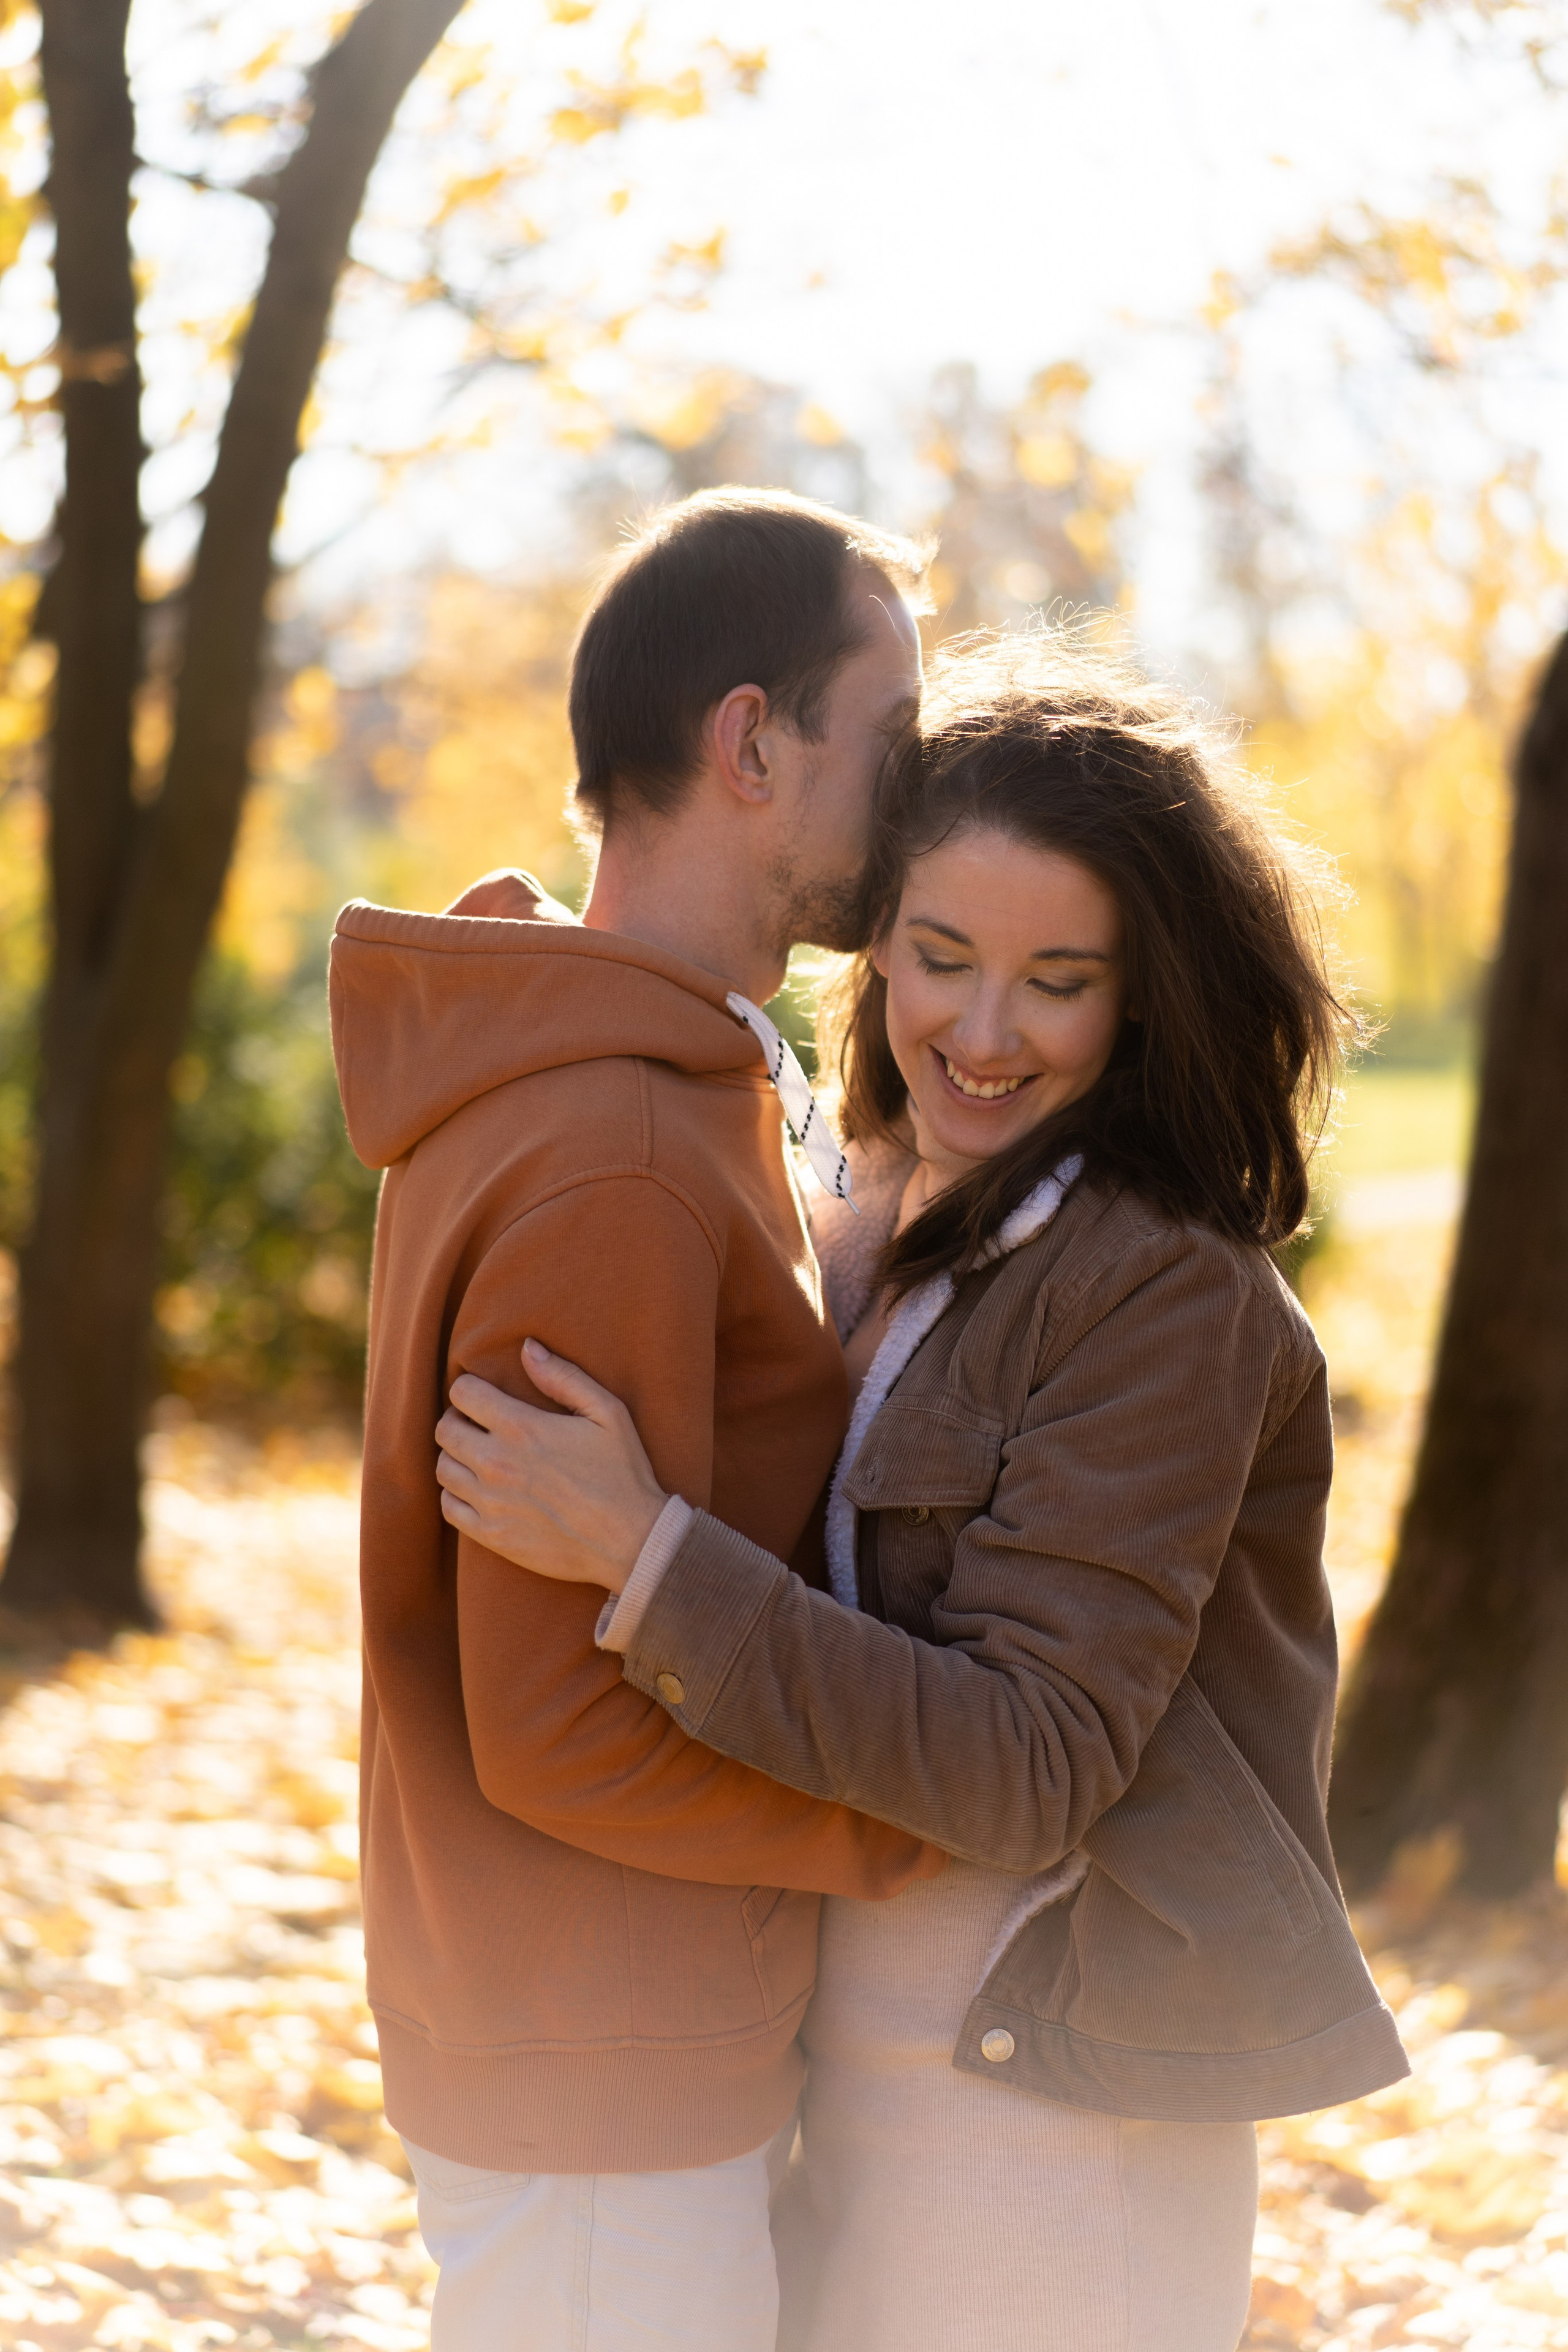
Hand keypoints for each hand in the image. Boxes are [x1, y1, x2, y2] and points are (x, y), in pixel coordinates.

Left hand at [434, 1339, 667, 1593]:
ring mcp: (490, 1502)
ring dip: (455, 1457)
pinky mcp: (491, 1535)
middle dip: (458, 1419)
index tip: (484, 1396)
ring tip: (478, 1457)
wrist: (631, 1541)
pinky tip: (477, 1490)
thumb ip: (564, 1377)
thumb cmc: (623, 1473)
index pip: (463, 1393)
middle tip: (478, 1425)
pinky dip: (455, 1494)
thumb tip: (528, 1348)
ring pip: (443, 1468)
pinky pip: (449, 1507)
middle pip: (445, 1430)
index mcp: (522, 1428)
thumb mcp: (607, 1413)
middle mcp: (497, 1463)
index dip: (470, 1388)